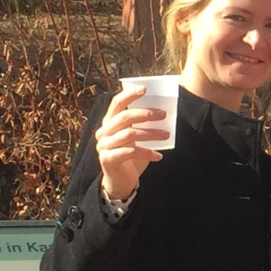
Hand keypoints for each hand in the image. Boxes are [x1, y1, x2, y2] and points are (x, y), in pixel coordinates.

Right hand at [95, 86, 168, 200]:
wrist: (121, 181)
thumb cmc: (131, 156)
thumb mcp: (137, 138)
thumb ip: (143, 125)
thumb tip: (164, 112)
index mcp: (109, 122)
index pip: (116, 104)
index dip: (129, 95)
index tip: (145, 89)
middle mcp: (103, 132)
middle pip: (123, 117)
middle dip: (145, 114)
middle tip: (163, 114)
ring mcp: (104, 146)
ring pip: (129, 134)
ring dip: (150, 133)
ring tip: (167, 135)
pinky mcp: (108, 160)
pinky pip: (130, 152)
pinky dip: (147, 153)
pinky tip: (159, 156)